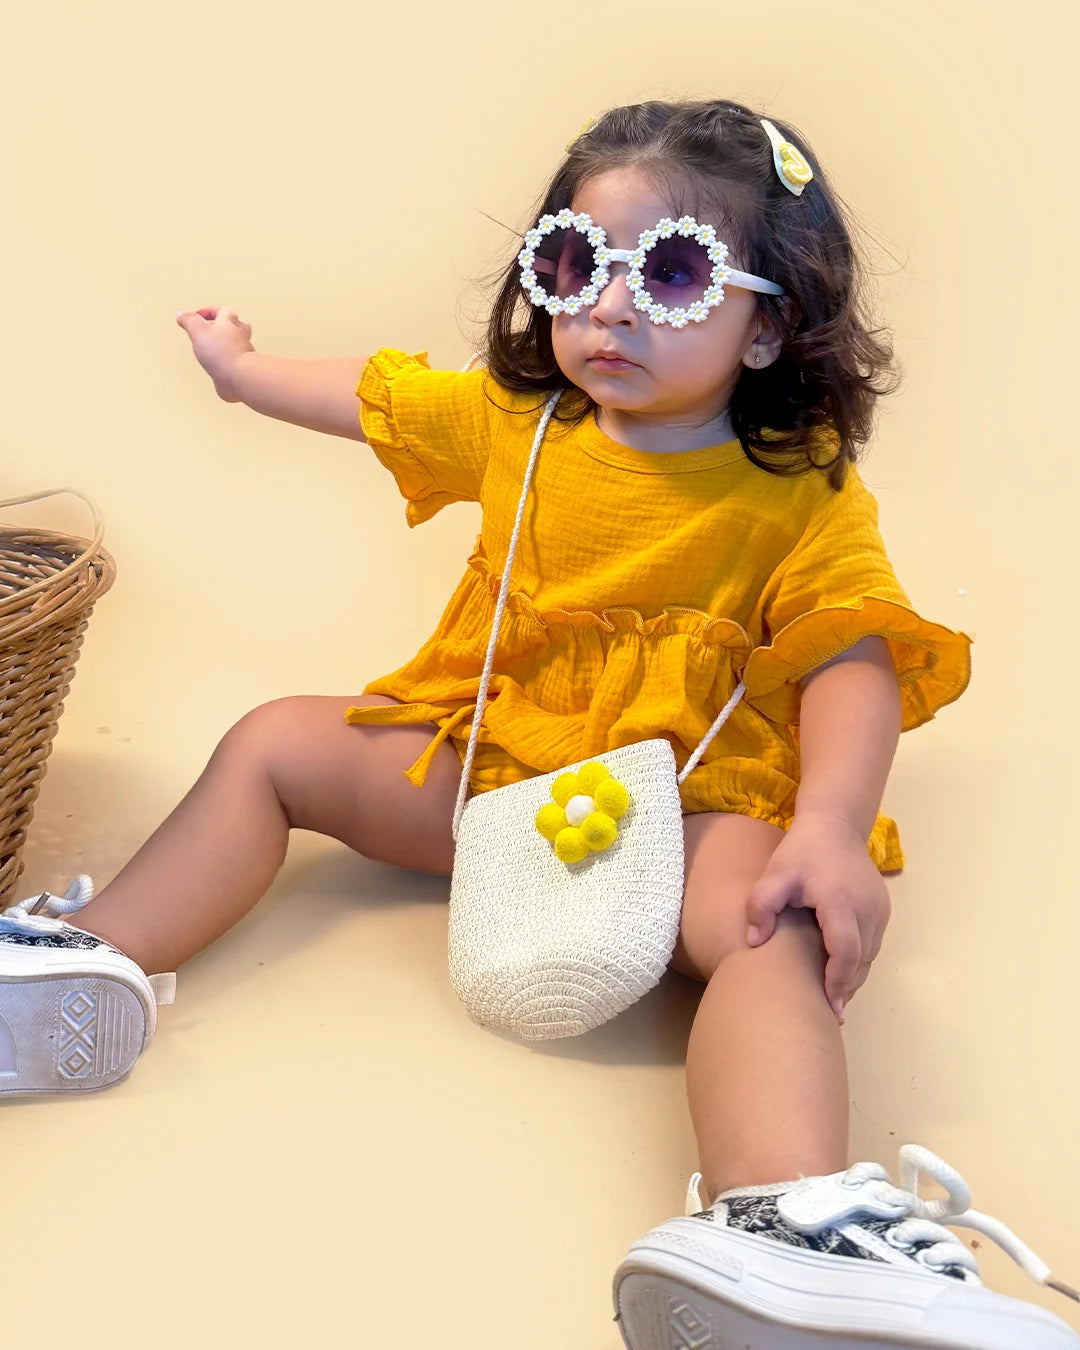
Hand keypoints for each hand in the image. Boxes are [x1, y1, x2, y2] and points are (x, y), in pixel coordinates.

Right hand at [176, 306, 255, 402]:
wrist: (239, 377)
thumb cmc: (223, 352)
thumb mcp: (199, 331)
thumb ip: (190, 321)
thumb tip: (182, 314)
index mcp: (229, 322)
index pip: (221, 310)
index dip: (208, 311)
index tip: (196, 316)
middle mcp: (239, 336)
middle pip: (233, 325)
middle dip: (221, 325)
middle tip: (211, 327)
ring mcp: (242, 353)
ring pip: (236, 343)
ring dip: (226, 343)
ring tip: (214, 346)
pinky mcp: (242, 369)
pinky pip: (235, 361)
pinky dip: (227, 361)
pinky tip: (219, 365)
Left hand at [745, 812, 890, 1023]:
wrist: (835, 826)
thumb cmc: (802, 852)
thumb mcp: (774, 874)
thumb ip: (761, 906)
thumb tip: (754, 942)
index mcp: (841, 901)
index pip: (846, 951)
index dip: (837, 981)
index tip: (827, 1005)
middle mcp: (868, 909)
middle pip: (861, 961)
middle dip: (845, 988)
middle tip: (827, 1013)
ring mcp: (879, 910)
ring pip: (870, 957)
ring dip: (852, 977)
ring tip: (832, 998)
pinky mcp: (882, 909)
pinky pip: (873, 945)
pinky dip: (859, 962)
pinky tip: (840, 973)